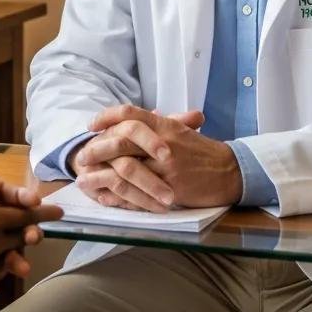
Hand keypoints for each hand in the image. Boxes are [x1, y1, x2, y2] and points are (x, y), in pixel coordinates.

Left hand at [78, 106, 241, 210]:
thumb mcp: (180, 130)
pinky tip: (103, 197)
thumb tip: (137, 115)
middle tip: (81, 155)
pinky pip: (138, 194)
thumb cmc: (203, 151)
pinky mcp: (170, 190)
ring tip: (84, 178)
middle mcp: (163, 143)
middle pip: (122, 140)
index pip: (130, 114)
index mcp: (165, 125)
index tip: (91, 125)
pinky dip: (117, 196)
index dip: (106, 117)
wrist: (230, 172)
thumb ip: (158, 123)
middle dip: (97, 148)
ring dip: (101, 175)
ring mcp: (166, 168)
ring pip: (126, 169)